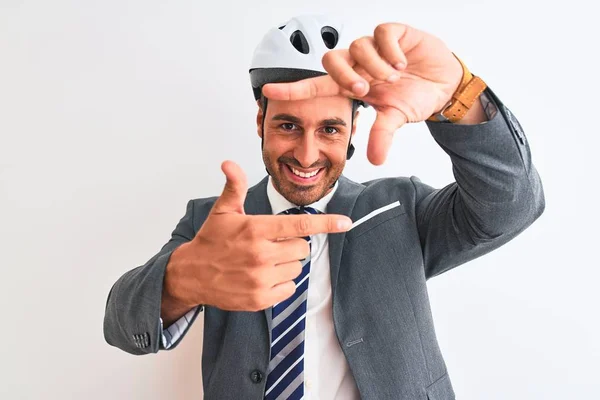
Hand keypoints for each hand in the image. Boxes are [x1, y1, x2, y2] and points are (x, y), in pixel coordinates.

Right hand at [163, 161, 351, 313]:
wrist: (191, 275)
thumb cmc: (211, 241)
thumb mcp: (222, 211)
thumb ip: (234, 187)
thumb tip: (229, 163)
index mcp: (256, 229)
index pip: (300, 224)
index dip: (327, 223)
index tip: (346, 222)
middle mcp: (261, 254)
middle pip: (303, 248)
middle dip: (294, 245)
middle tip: (273, 244)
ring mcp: (261, 278)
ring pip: (297, 268)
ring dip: (286, 264)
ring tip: (264, 261)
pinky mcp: (260, 298)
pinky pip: (289, 288)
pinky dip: (281, 283)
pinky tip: (262, 277)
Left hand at [262, 23, 463, 164]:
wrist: (444, 84)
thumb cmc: (414, 97)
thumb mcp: (396, 118)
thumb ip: (382, 135)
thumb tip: (375, 161)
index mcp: (353, 84)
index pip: (318, 85)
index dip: (294, 88)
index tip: (268, 90)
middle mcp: (359, 64)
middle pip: (332, 60)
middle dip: (344, 76)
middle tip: (364, 89)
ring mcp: (375, 47)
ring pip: (357, 47)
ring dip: (374, 65)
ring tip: (394, 75)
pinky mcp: (394, 33)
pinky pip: (381, 34)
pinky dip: (390, 49)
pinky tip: (403, 61)